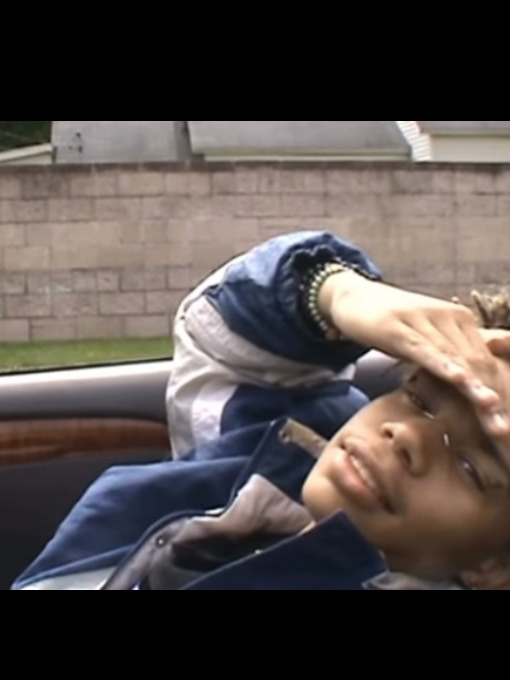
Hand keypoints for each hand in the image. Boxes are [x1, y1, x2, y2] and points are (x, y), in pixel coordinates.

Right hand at [319, 272, 509, 439]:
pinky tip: (458, 380)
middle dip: (492, 400)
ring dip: (476, 390)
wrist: (353, 296)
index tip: (506, 428)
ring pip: (456, 359)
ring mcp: (424, 320)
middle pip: (478, 364)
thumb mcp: (425, 339)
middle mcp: (449, 316)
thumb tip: (472, 379)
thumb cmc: (392, 322)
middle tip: (505, 433)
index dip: (500, 393)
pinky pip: (425, 349)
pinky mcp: (399, 327)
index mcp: (461, 320)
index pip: (488, 361)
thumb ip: (448, 353)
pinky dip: (444, 366)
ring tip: (494, 416)